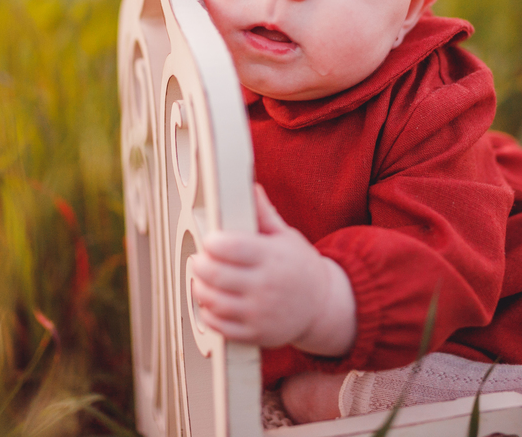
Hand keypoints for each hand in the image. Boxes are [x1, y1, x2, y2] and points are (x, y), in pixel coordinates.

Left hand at [190, 185, 355, 355]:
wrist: (322, 306)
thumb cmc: (300, 267)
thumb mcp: (286, 236)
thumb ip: (264, 214)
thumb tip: (250, 188)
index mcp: (272, 256)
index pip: (231, 247)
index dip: (213, 242)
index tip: (211, 240)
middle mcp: (265, 285)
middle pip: (216, 274)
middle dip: (200, 264)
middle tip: (200, 259)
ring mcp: (259, 312)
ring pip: (214, 301)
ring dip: (200, 288)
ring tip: (202, 279)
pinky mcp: (255, 333)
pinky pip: (220, 327)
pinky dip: (208, 314)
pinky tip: (211, 302)